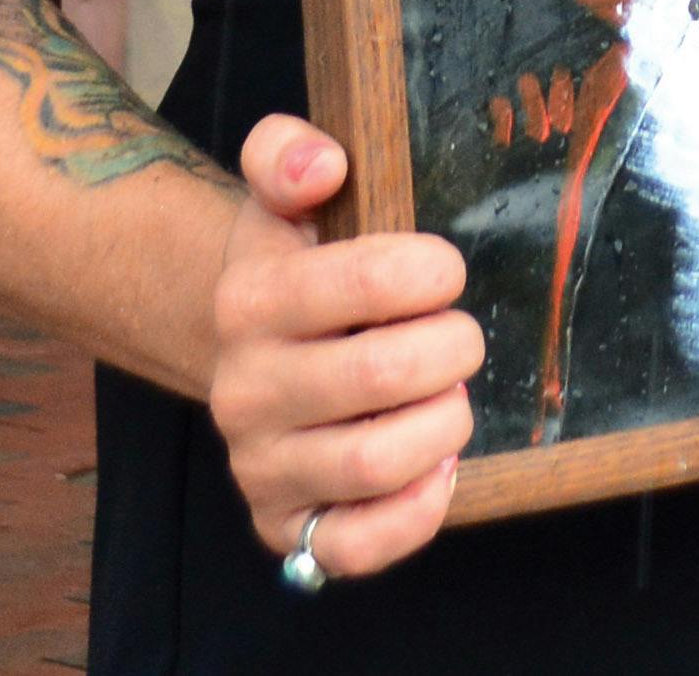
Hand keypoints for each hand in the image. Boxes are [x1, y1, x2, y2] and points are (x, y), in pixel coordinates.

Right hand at [205, 115, 480, 579]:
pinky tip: (438, 465)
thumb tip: (321, 165)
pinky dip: (415, 512)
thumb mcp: (281, 190)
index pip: (369, 280)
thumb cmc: (293, 259)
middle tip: (457, 333)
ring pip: (378, 463)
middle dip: (451, 346)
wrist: (241, 343)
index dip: (432, 270)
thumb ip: (286, 151)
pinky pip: (354, 547)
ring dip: (444, 422)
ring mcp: (261, 466)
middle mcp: (245, 392)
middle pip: (382, 375)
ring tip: (447, 393)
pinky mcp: (283, 526)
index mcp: (250, 301)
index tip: (445, 269)